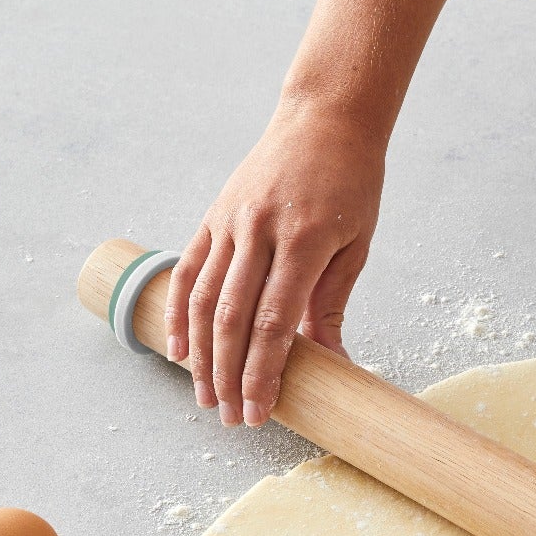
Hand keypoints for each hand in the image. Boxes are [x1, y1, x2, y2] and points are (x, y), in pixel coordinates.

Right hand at [164, 103, 384, 426]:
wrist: (326, 118)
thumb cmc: (351, 183)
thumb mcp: (356, 244)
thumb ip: (331, 304)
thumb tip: (332, 364)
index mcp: (303, 242)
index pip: (275, 323)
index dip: (263, 373)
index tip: (259, 411)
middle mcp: (260, 231)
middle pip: (232, 319)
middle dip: (229, 376)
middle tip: (231, 417)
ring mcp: (231, 222)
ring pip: (203, 299)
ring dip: (201, 355)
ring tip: (205, 396)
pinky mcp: (214, 215)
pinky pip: (190, 270)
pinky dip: (179, 313)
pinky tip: (179, 349)